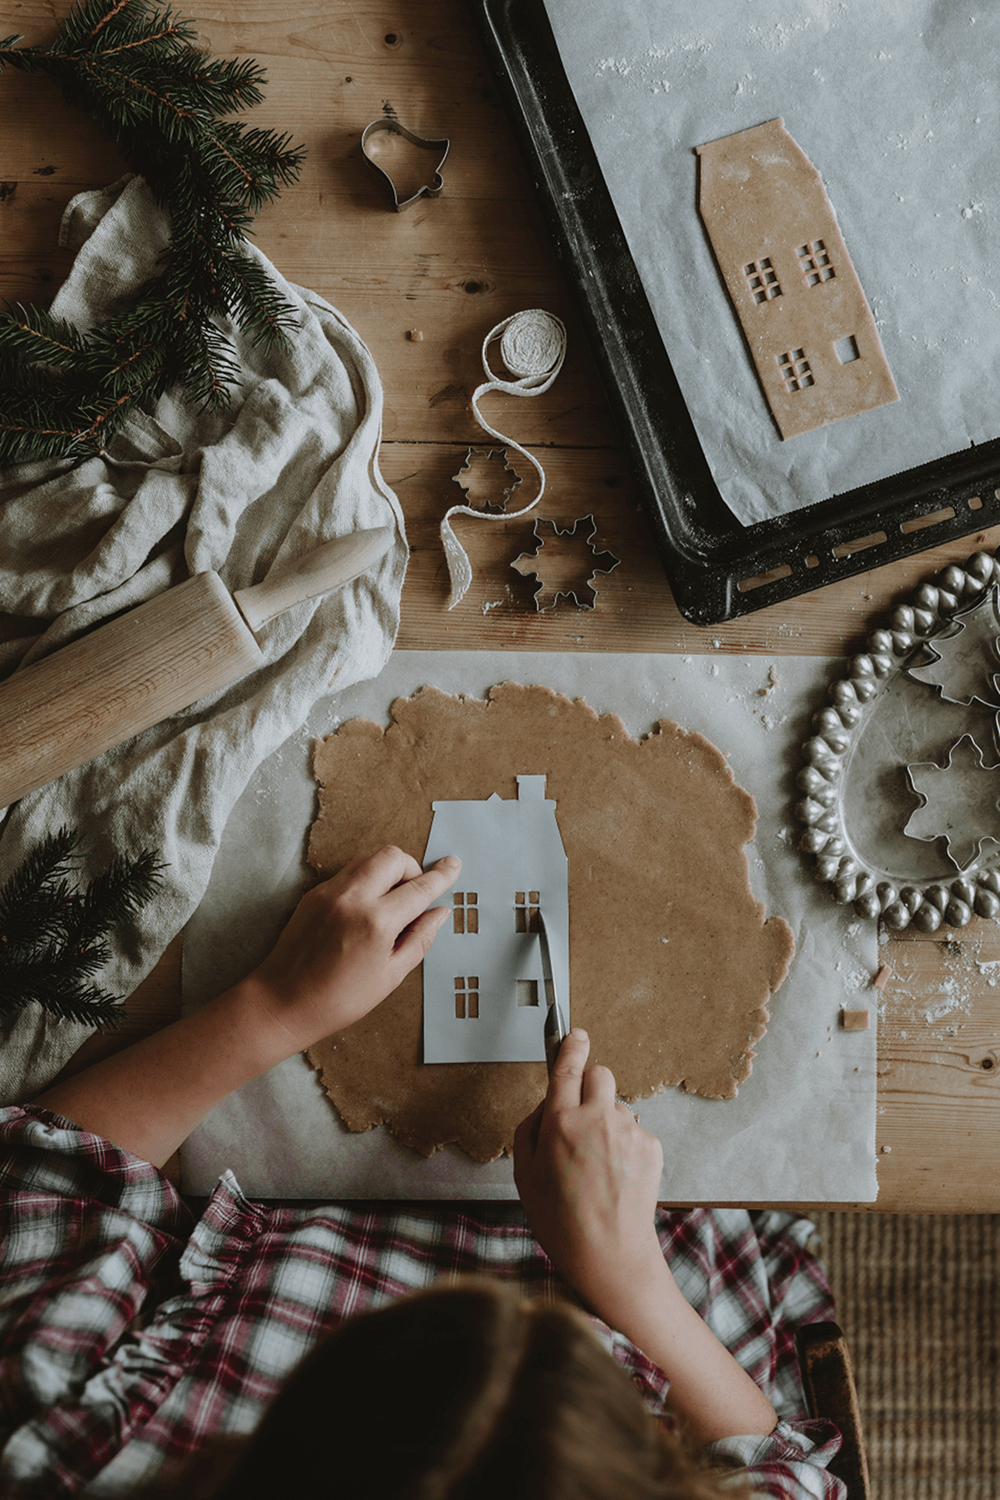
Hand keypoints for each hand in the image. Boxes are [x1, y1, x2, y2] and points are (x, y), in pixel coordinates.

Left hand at [247, 846, 459, 1051]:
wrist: (282, 1002)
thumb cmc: (337, 999)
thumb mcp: (390, 976)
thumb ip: (419, 939)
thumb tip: (440, 913)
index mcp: (376, 922)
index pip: (419, 887)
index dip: (441, 876)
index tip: (453, 865)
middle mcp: (352, 898)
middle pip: (393, 856)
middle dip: (411, 868)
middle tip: (414, 895)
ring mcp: (329, 892)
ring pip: (369, 860)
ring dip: (387, 872)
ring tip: (389, 906)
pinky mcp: (313, 894)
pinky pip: (348, 873)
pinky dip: (365, 881)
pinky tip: (365, 911)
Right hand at [513, 1029, 666, 1321]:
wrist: (608, 1254)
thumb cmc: (561, 1219)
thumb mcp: (523, 1174)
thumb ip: (529, 1130)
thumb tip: (546, 1106)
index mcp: (560, 1122)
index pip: (567, 1067)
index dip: (571, 1045)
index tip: (575, 1035)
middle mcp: (597, 1118)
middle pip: (599, 1074)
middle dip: (589, 1085)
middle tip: (581, 1115)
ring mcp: (628, 1130)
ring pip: (616, 1106)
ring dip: (607, 1122)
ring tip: (597, 1165)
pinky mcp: (651, 1145)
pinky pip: (634, 1131)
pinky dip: (625, 1145)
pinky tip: (616, 1176)